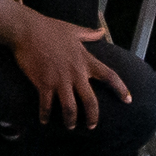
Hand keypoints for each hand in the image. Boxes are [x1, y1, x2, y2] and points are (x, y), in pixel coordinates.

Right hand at [7, 10, 128, 125]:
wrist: (27, 29)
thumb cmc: (49, 28)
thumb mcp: (73, 30)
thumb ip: (89, 34)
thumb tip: (102, 31)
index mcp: (85, 60)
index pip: (109, 76)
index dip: (121, 89)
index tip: (128, 100)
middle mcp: (76, 73)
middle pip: (91, 101)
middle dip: (92, 117)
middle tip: (91, 126)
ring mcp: (60, 80)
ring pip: (70, 108)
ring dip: (70, 121)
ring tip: (69, 126)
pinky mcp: (44, 84)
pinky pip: (47, 106)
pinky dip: (45, 116)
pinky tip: (44, 121)